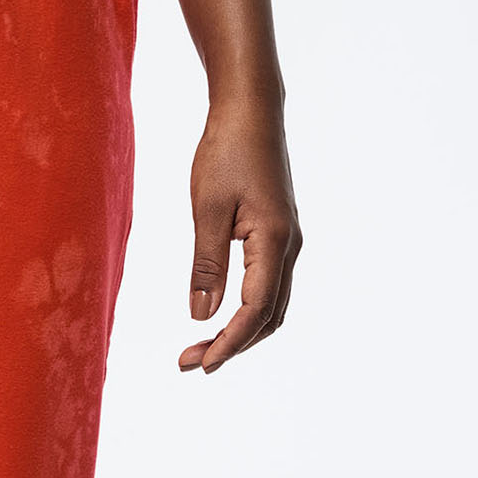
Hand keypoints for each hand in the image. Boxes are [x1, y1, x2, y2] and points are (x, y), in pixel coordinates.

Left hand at [181, 97, 300, 373]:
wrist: (251, 111)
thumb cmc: (226, 152)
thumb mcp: (207, 210)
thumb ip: (206, 266)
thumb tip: (201, 316)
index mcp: (273, 241)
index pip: (255, 311)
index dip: (228, 344)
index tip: (199, 366)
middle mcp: (289, 246)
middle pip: (268, 317)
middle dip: (232, 346)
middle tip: (188, 363)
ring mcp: (287, 241)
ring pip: (271, 305)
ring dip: (239, 332)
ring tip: (199, 347)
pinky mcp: (277, 234)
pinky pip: (268, 286)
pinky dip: (248, 311)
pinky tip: (220, 317)